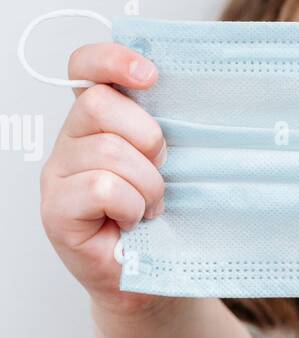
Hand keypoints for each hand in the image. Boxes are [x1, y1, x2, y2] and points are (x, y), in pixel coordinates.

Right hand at [40, 43, 166, 313]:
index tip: (151, 76)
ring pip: (108, 152)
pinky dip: (129, 206)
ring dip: (146, 183)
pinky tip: (130, 222)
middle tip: (161, 170)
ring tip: (150, 207)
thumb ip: (172, 126)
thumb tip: (205, 91)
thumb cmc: (166, 220)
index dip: (113, 60)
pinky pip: (102, 187)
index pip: (86, 67)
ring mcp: (58, 175)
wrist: (154, 278)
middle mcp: (71, 140)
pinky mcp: (55, 210)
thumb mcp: (175, 164)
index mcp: (97, 120)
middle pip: (99, 104)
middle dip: (146, 137)